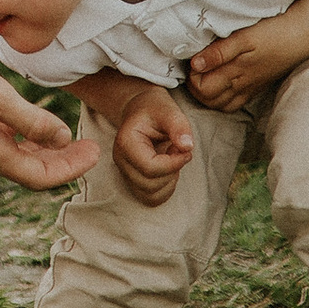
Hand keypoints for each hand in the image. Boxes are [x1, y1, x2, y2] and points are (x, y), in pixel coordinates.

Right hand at [0, 40, 100, 190]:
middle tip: (87, 145)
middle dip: (60, 161)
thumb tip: (62, 140)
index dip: (70, 168)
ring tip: (63, 137)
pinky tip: (22, 120)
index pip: (39, 177)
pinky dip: (17, 137)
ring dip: (39, 150)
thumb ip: (30, 120)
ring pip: (10, 156)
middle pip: (26, 170)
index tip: (94, 151)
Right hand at [110, 86, 197, 207]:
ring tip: (172, 158)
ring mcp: (125, 173)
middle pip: (149, 184)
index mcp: (125, 142)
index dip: (173, 163)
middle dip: (172, 171)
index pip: (150, 168)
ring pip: (151, 195)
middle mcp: (120, 160)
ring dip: (169, 181)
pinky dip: (165, 189)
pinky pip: (151, 198)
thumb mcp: (168, 110)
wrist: (142, 110)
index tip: (185, 150)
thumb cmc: (154, 109)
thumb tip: (187, 146)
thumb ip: (179, 126)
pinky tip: (169, 170)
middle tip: (178, 151)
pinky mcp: (133, 181)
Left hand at [186, 14, 305, 108]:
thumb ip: (218, 52)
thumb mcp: (243, 37)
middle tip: (195, 66)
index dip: (192, 76)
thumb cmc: (272, 31)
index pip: (201, 88)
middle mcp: (241, 85)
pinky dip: (222, 97)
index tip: (193, 59)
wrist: (302, 35)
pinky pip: (234, 102)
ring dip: (207, 93)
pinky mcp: (256, 86)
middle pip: (208, 100)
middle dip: (195, 86)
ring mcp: (249, 87)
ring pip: (220, 104)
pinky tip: (221, 82)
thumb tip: (195, 65)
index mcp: (235, 72)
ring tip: (205, 73)